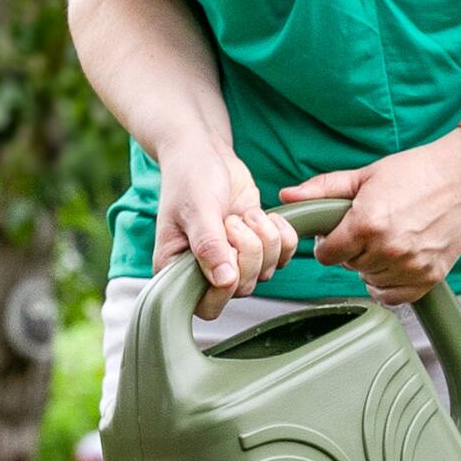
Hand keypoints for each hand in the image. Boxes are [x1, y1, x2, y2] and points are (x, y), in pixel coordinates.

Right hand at [153, 148, 300, 321]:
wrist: (205, 154)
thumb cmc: (190, 179)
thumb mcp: (196, 209)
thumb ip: (209, 246)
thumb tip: (223, 282)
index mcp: (177, 271)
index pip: (207, 306)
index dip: (225, 284)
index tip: (225, 246)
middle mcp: (205, 272)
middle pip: (242, 288)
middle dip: (248, 250)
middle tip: (231, 221)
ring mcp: (233, 261)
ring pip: (265, 273)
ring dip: (263, 238)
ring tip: (243, 214)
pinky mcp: (257, 248)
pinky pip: (284, 258)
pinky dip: (282, 235)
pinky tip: (264, 216)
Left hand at [279, 136, 460, 301]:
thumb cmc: (420, 171)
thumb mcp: (366, 175)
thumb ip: (323, 189)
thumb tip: (287, 197)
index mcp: (367, 224)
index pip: (327, 255)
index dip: (330, 242)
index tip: (341, 231)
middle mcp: (389, 249)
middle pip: (348, 267)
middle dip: (353, 250)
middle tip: (372, 228)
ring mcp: (411, 265)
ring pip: (370, 281)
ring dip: (373, 265)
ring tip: (389, 238)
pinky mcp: (431, 277)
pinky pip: (394, 296)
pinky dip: (391, 284)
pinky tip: (396, 261)